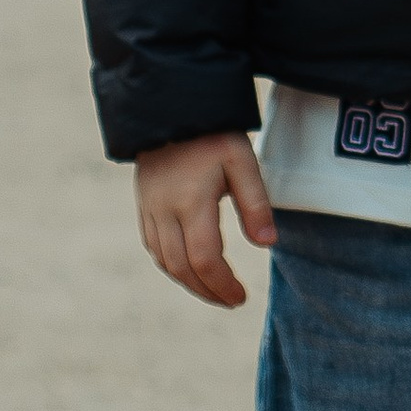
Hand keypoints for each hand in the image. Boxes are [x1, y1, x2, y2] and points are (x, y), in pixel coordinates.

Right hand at [135, 131, 275, 305]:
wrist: (170, 109)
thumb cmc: (213, 134)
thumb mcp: (243, 161)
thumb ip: (255, 203)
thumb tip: (267, 244)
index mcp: (191, 202)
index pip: (205, 258)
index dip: (222, 284)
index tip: (241, 297)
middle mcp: (164, 211)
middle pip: (181, 267)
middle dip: (207, 290)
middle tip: (231, 301)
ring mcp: (149, 209)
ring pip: (164, 261)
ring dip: (189, 282)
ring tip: (214, 290)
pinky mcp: (143, 205)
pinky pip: (153, 247)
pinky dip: (172, 265)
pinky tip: (190, 268)